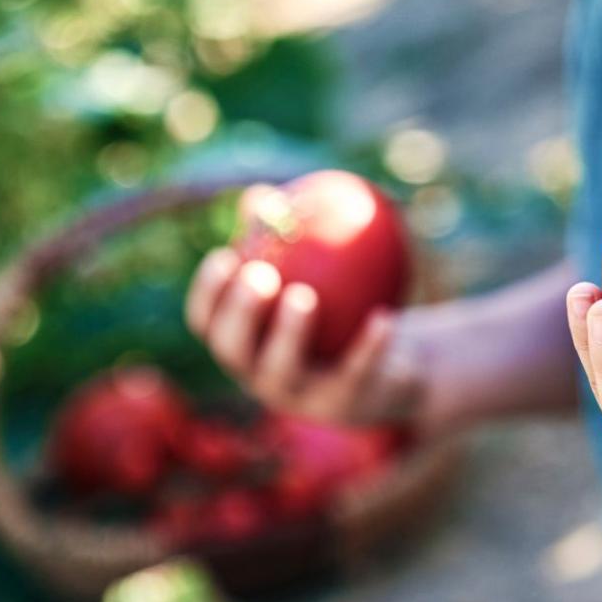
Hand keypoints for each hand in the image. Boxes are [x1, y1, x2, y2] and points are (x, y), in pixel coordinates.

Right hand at [185, 248, 424, 426]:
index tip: (225, 255)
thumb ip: (286, 238)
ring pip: (285, 372)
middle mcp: (262, 377)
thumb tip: (260, 195)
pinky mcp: (346, 406)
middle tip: (259, 275)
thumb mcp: (320, 273)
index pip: (207, 323)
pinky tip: (382, 316)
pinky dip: (368, 347)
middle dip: (239, 314)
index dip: (207, 293)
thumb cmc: (344, 310)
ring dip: (290, 334)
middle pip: (234, 351)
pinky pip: (356, 375)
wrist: (394, 370)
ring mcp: (303, 398)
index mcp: (245, 345)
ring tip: (304, 296)